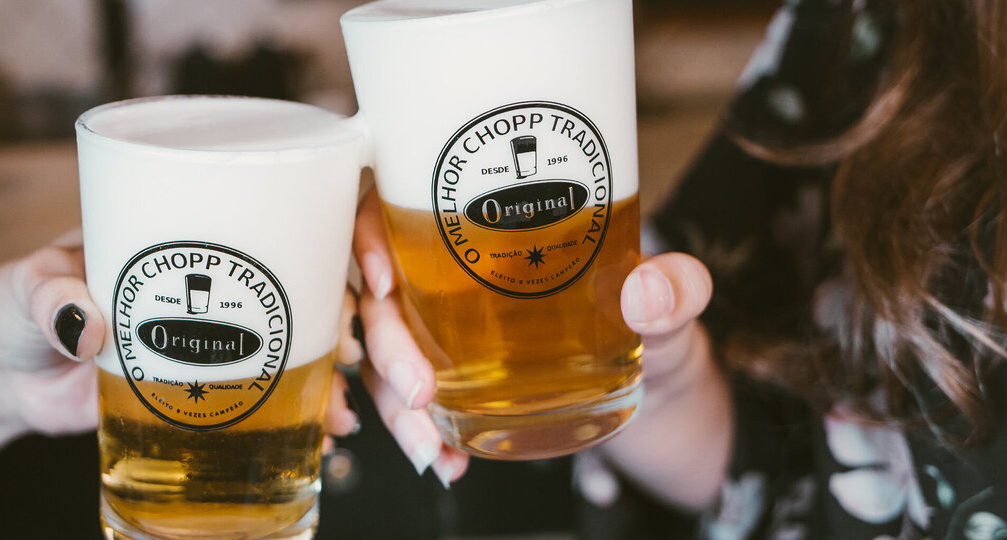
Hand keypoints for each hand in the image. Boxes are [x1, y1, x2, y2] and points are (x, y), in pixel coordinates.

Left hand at [0, 230, 362, 442]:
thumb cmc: (13, 310)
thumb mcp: (25, 288)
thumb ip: (50, 300)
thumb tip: (90, 325)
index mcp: (188, 228)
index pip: (290, 213)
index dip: (348, 237)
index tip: (372, 276)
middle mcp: (219, 276)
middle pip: (321, 286)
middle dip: (367, 326)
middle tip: (379, 366)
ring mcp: (219, 335)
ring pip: (309, 346)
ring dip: (346, 379)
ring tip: (356, 415)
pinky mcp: (207, 390)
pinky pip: (274, 399)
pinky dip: (308, 415)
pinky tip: (330, 434)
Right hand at [353, 188, 724, 499]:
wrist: (662, 394)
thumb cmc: (658, 326)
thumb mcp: (675, 304)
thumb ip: (676, 289)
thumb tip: (646, 289)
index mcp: (486, 226)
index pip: (397, 203)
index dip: (369, 233)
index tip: (384, 279)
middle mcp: (452, 274)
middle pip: (380, 291)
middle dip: (385, 346)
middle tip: (419, 393)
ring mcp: (445, 328)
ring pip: (381, 352)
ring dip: (391, 403)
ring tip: (430, 446)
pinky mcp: (453, 379)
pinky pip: (407, 398)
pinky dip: (415, 433)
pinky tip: (445, 459)